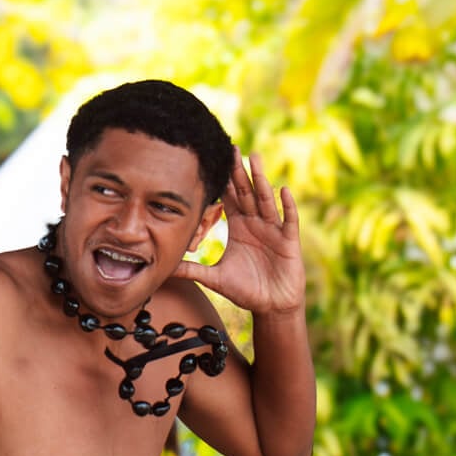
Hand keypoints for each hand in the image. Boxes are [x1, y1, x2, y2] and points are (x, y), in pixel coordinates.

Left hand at [178, 150, 305, 315]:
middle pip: (247, 192)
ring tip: (255, 159)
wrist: (271, 306)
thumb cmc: (246, 290)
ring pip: (266, 200)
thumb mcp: (215, 278)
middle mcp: (256, 223)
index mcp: (239, 227)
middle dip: (239, 172)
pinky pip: (289, 220)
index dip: (223, 181)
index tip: (214, 160)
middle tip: (232, 148)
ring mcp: (273, 229)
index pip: (230, 198)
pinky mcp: (289, 241)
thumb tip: (165, 268)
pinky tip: (283, 191)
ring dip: (261, 179)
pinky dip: (287, 206)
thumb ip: (192, 270)